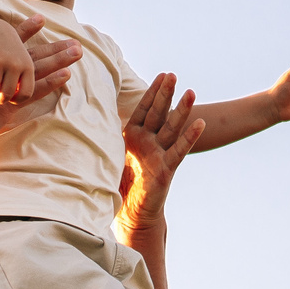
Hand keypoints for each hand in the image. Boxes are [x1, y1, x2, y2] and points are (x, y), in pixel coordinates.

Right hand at [0, 18, 78, 152]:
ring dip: (59, 60)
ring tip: (77, 51)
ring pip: (36, 69)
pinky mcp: (6, 104)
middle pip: (29, 54)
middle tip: (72, 39)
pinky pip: (34, 90)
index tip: (39, 20)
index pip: (6, 44)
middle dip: (52, 47)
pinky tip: (66, 75)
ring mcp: (1, 87)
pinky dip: (51, 82)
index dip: (24, 31)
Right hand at [0, 19, 38, 103]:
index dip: (17, 100)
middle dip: (0, 98)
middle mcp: (15, 63)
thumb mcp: (25, 62)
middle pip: (7, 94)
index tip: (11, 99)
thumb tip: (22, 98)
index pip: (25, 94)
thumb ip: (28, 81)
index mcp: (28, 67)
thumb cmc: (10, 53)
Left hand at [117, 72, 202, 231]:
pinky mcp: (166, 169)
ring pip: (171, 128)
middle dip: (165, 94)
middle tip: (173, 75)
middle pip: (158, 113)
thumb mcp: (109, 156)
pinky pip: (179, 151)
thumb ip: (107, 137)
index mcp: (133, 137)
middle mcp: (148, 142)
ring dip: (181, 110)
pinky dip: (189, 137)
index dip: (152, 92)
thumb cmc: (120, 184)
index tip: (162, 75)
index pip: (143, 109)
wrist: (130, 213)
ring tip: (191, 91)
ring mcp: (159, 154)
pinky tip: (200, 123)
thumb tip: (90, 116)